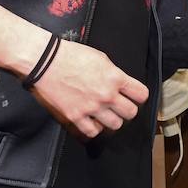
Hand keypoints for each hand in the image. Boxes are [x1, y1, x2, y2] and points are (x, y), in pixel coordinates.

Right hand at [30, 40, 148, 138]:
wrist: (46, 62)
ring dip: (112, 119)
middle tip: (120, 105)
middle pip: (131, 113)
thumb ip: (114, 74)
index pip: (141, 94)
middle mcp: (106, 95)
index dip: (139, 95)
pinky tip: (92, 120)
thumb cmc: (71, 55)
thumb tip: (121, 84)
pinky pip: (93, 132)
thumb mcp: (101, 58)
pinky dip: (94, 127)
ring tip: (106, 113)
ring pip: (115, 125)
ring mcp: (91, 108)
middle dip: (127, 109)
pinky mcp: (75, 117)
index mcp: (115, 78)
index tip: (134, 96)